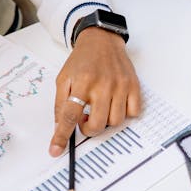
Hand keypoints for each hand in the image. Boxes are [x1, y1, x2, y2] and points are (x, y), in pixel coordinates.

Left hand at [49, 28, 141, 155]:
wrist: (102, 40)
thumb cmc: (82, 60)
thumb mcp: (63, 78)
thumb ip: (60, 103)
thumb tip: (60, 127)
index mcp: (82, 82)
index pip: (70, 115)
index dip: (62, 136)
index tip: (56, 150)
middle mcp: (103, 84)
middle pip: (98, 123)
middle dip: (89, 129)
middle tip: (85, 120)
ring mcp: (121, 85)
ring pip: (116, 121)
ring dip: (106, 121)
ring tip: (100, 109)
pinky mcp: (134, 85)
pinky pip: (133, 112)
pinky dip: (125, 114)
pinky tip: (115, 105)